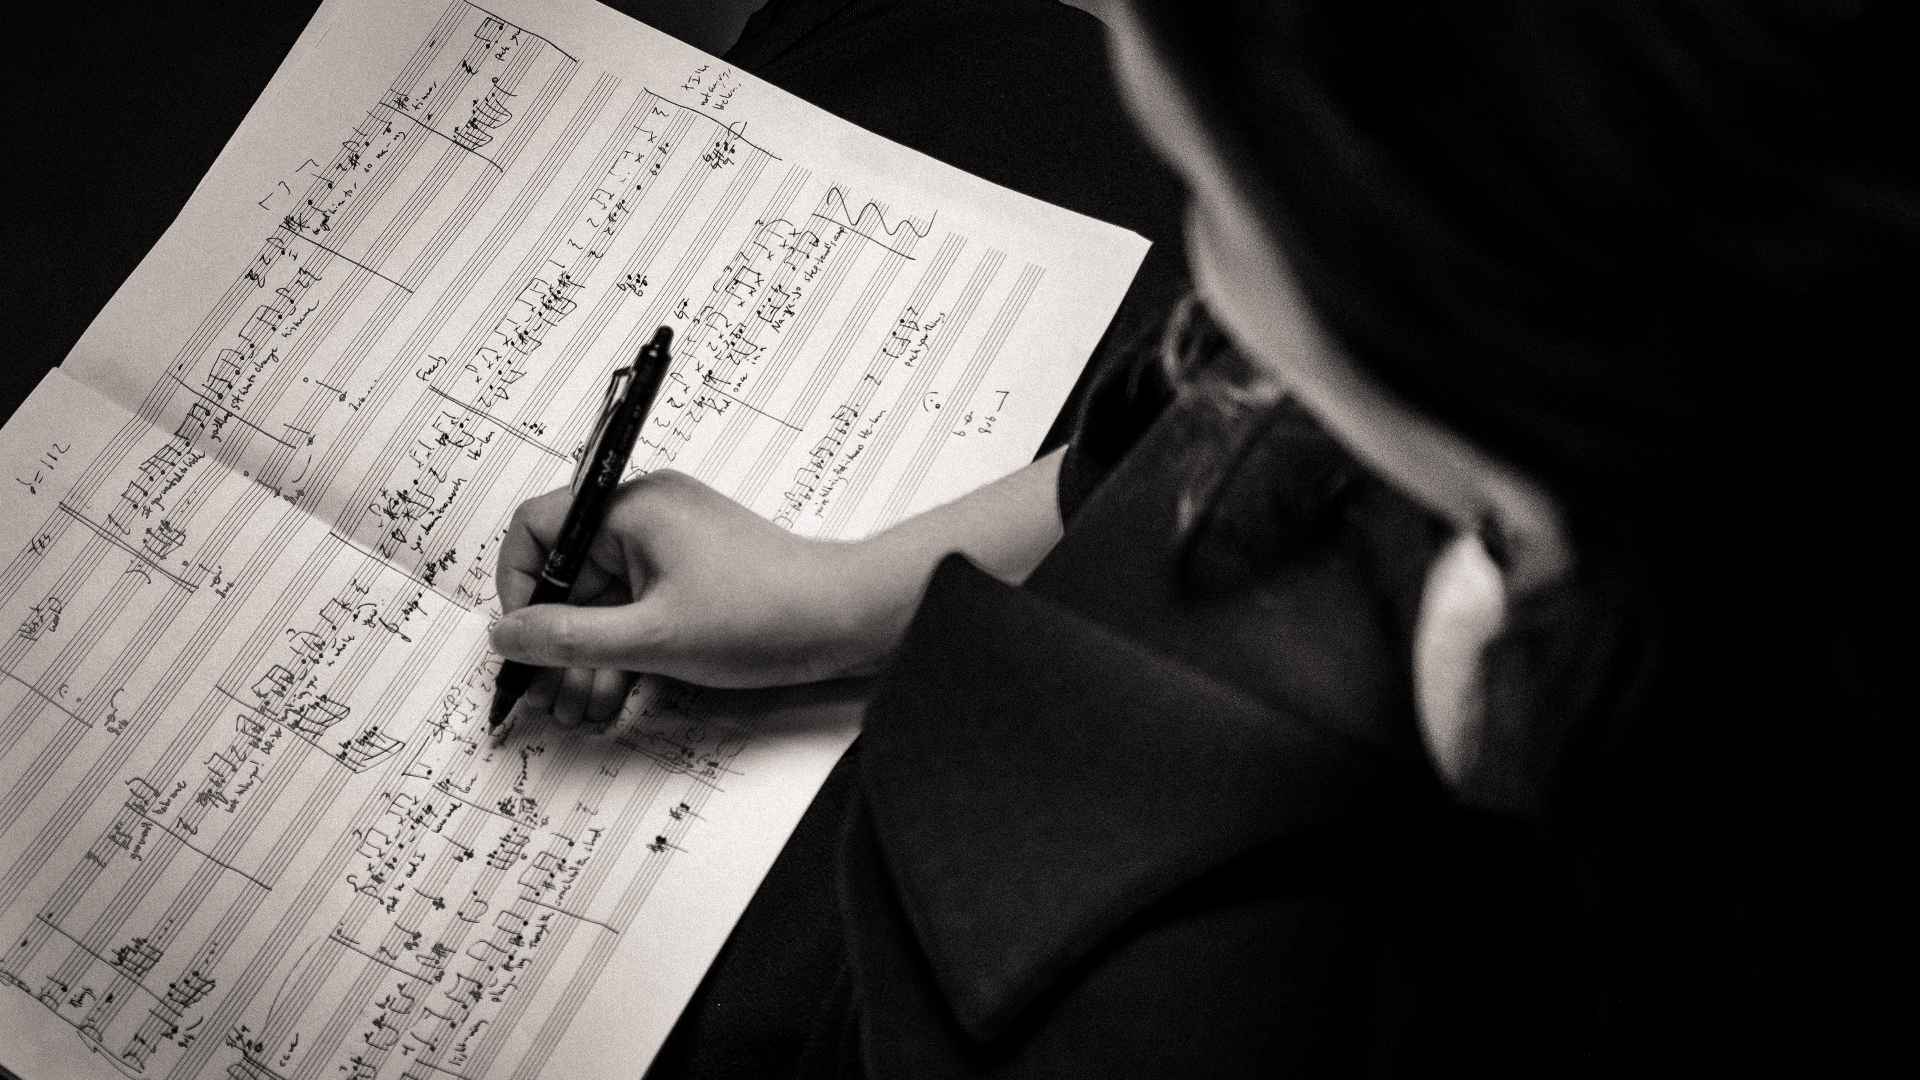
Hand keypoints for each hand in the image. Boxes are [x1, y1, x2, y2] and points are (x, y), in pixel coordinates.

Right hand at [490, 470, 912, 727]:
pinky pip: (635, 612)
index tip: (523, 638)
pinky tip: (613, 699)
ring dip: (587, 659)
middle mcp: (648, 518)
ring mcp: (670, 550)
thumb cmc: (767, 612)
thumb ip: (569, 638)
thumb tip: (506, 635)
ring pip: (602, 604)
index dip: (518, 585)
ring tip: (582, 712)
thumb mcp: (652, 638)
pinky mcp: (691, 580)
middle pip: (569, 576)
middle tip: (549, 695)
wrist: (848, 619)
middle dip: (557, 642)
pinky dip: (622, 653)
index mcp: (633, 507)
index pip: (538, 527)